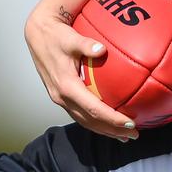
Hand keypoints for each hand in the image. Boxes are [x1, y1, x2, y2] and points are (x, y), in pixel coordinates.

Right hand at [24, 6, 138, 140]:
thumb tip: (101, 49)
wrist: (37, 35)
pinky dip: (96, 123)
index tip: (130, 123)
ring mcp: (61, 99)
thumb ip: (86, 45)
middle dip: (112, 130)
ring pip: (85, 122)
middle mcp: (63, 97)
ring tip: (123, 136)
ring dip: (105, 130)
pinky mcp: (61, 97)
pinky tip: (108, 124)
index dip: (113, 119)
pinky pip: (80, 115)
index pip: (94, 109)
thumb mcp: (71, 38)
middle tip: (134, 135)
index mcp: (66, 86)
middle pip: (91, 121)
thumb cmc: (56, 35)